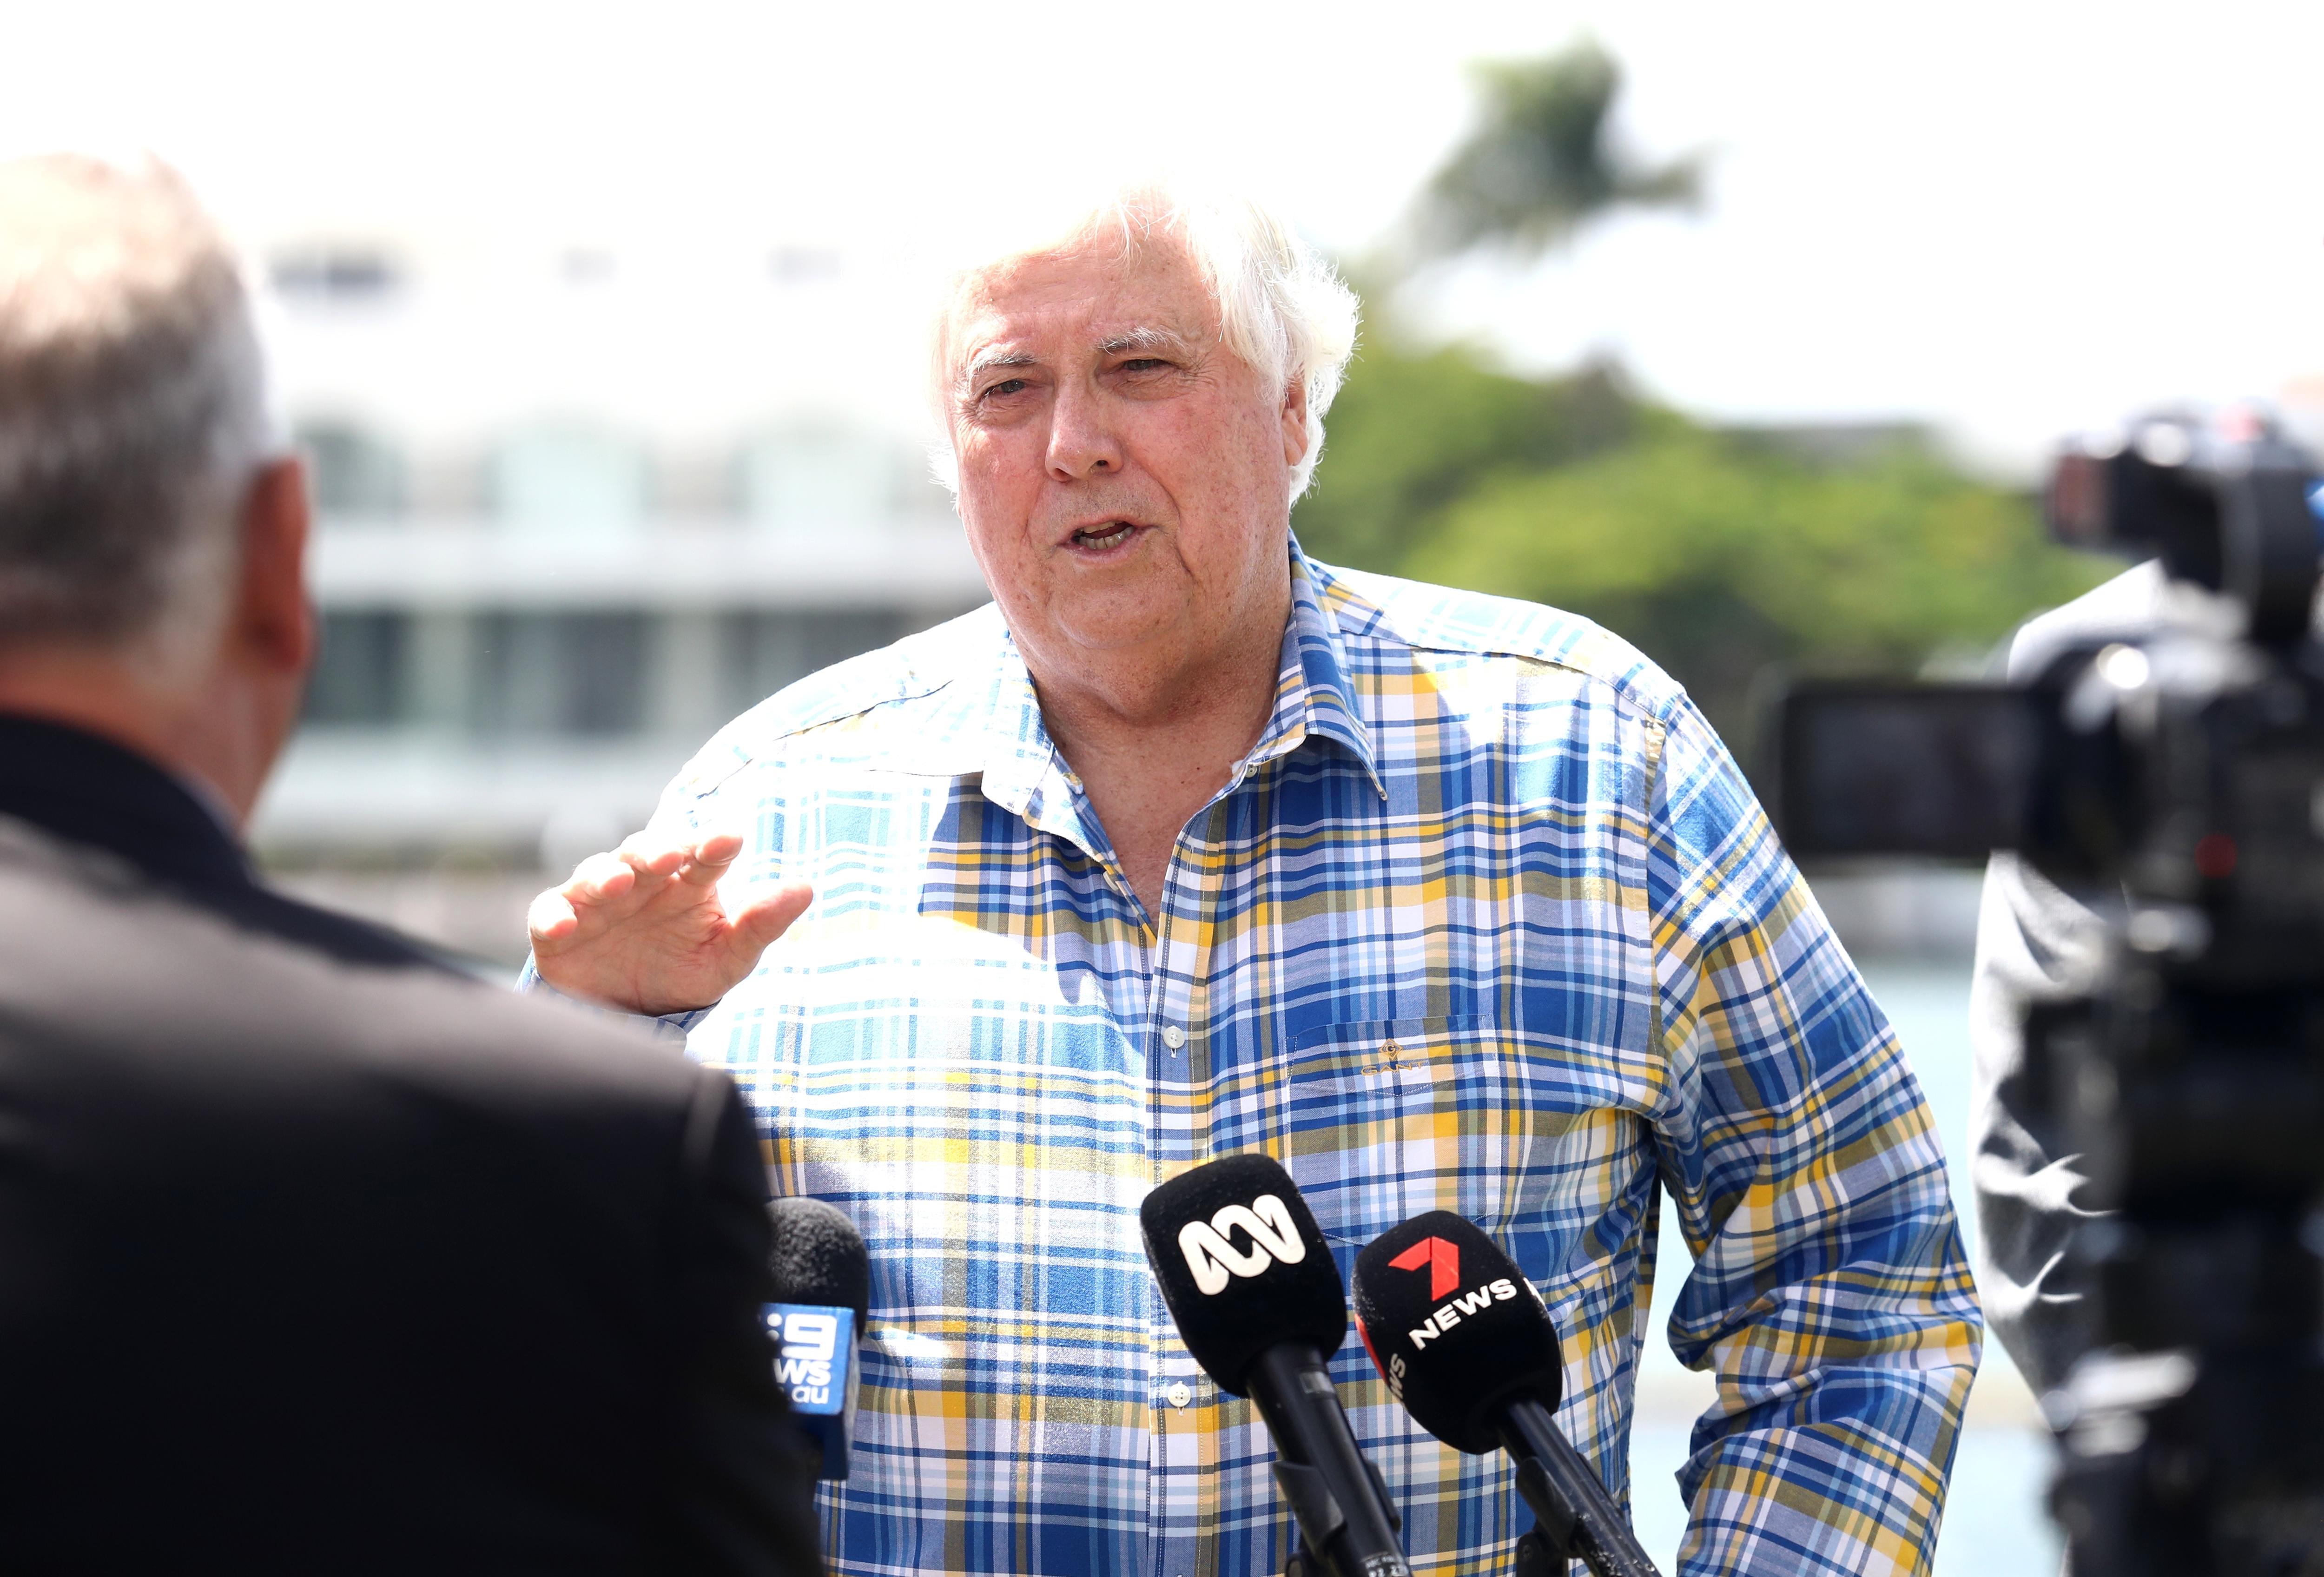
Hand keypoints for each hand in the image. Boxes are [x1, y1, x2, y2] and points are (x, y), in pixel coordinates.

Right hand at [527, 831, 812, 1015]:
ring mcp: (597, 900)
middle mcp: (642, 881)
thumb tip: (806, 888)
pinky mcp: (558, 925)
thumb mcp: (728, 958)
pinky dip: (553, 914)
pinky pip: (549, 911)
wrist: (630, 1016)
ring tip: (618, 883)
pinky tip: (564, 924)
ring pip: (597, 873)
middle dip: (656, 849)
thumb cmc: (684, 974)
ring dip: (605, 874)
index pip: (703, 854)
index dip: (714, 844)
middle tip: (670, 854)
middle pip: (645, 852)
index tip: (730, 838)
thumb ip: (761, 925)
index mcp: (687, 883)